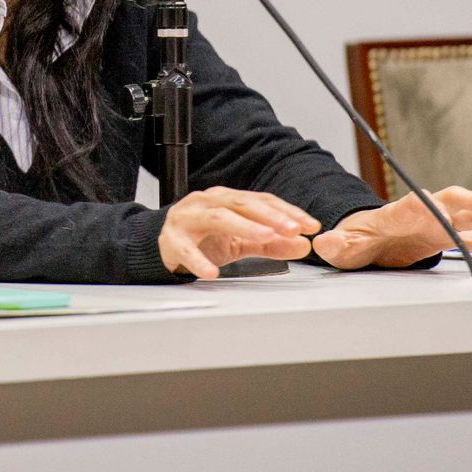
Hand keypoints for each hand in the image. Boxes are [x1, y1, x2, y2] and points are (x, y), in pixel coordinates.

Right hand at [158, 187, 321, 278]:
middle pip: (242, 204)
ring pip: (217, 217)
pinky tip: (212, 272)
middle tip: (293, 228)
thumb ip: (271, 242)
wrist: (160, 244)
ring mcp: (188, 218)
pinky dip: (199, 261)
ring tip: (265, 236)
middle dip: (270, 215)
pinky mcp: (171, 240)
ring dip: (243, 226)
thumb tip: (302, 244)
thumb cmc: (202, 238)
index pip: (261, 200)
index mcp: (226, 199)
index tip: (310, 225)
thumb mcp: (240, 240)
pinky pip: (186, 249)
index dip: (287, 211)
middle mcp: (207, 202)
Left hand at [312, 186, 471, 269]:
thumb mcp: (341, 245)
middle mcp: (425, 213)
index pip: (423, 203)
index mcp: (401, 211)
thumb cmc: (353, 240)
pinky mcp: (446, 238)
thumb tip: (323, 241)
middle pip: (456, 204)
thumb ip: (336, 244)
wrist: (362, 240)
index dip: (439, 206)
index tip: (456, 209)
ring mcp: (439, 224)